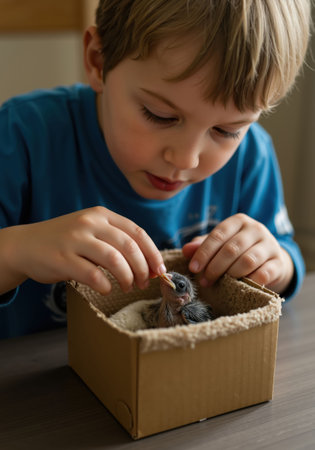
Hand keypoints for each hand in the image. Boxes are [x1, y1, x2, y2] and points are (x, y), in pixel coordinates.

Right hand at [2, 206, 165, 294]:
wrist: (26, 245)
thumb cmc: (66, 241)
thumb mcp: (92, 231)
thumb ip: (117, 241)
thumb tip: (149, 265)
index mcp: (101, 215)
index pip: (137, 233)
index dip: (153, 254)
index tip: (159, 271)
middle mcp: (90, 223)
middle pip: (129, 247)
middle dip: (143, 269)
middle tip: (144, 283)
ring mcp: (75, 240)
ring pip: (115, 260)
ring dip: (127, 278)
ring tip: (127, 287)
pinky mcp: (63, 258)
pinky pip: (93, 275)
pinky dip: (105, 286)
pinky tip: (106, 290)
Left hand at [182, 213, 293, 293]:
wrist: (269, 259)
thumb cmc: (238, 250)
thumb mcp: (220, 244)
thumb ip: (202, 246)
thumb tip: (185, 250)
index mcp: (238, 221)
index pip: (218, 234)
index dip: (204, 252)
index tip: (193, 268)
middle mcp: (256, 229)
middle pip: (231, 249)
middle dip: (215, 267)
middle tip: (205, 281)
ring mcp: (270, 245)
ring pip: (247, 260)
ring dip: (230, 275)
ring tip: (220, 284)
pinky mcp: (278, 262)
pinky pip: (264, 273)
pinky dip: (250, 281)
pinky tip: (239, 287)